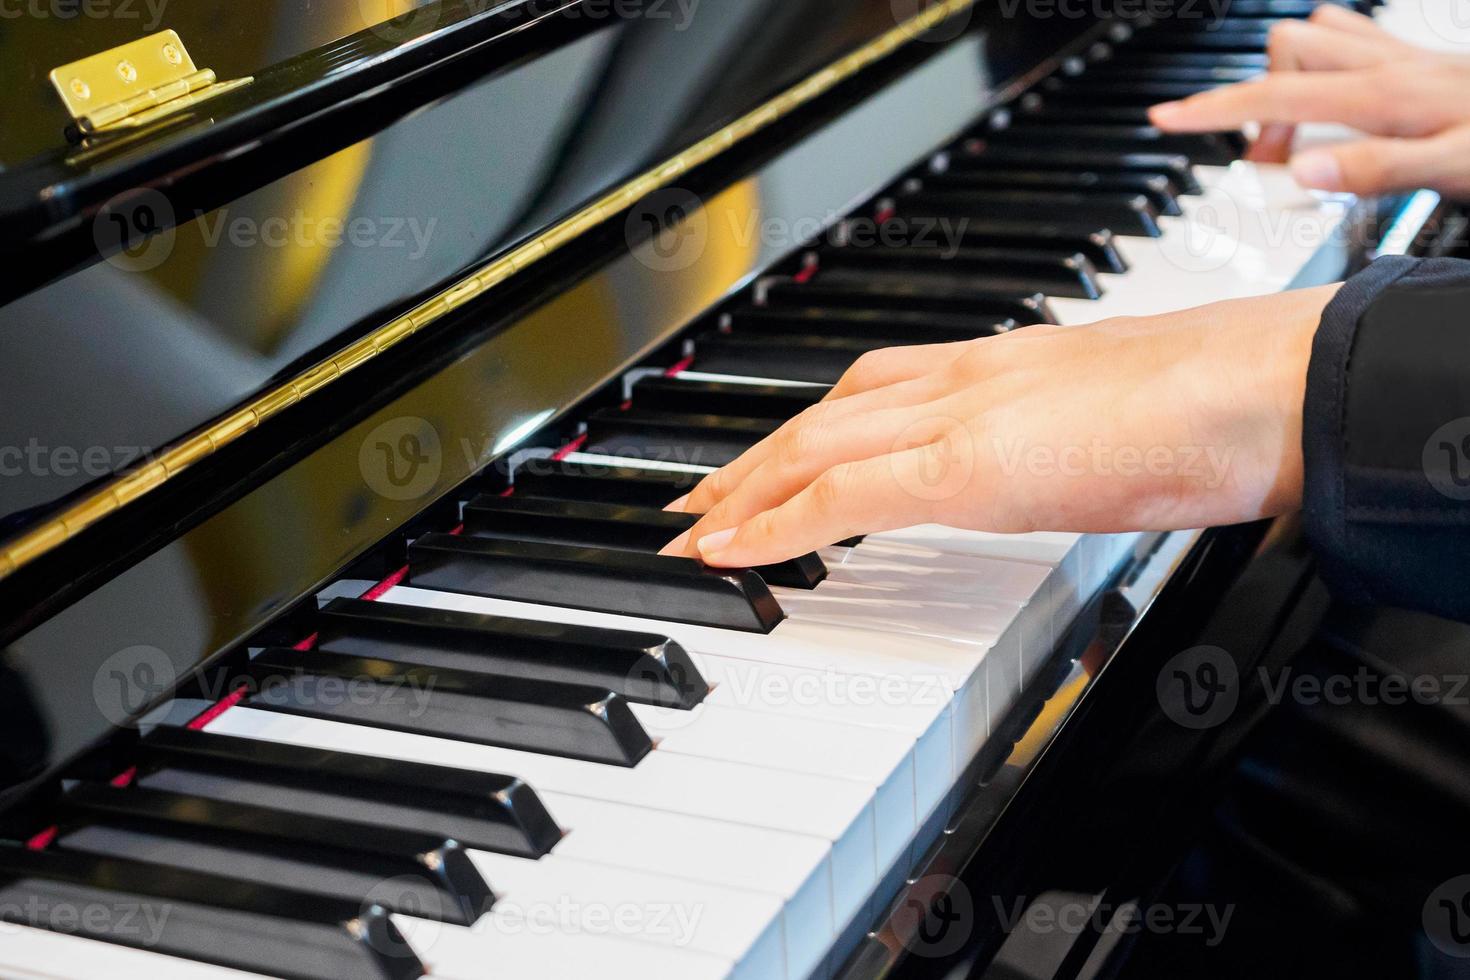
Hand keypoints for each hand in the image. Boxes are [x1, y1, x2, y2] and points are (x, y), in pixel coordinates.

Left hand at [660, 285, 1338, 567]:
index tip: (766, 461)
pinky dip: (778, 519)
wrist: (1261, 386)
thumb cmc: (1212, 405)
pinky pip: (844, 494)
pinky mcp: (969, 465)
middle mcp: (963, 378)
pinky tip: (733, 544)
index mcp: (997, 367)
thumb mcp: (1110, 419)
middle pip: (823, 416)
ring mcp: (961, 416)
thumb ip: (1058, 439)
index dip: (807, 428)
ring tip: (699, 526)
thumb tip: (1044, 472)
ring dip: (746, 487)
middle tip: (699, 498)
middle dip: (753, 460)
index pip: (869, 391)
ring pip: (815, 445)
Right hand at [1148, 5, 1469, 196]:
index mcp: (1386, 96)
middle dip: (1258, 107)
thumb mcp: (1452, 169)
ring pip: (1315, 37)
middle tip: (1273, 163)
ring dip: (1291, 82)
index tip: (1168, 119)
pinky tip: (1338, 110)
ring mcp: (1404, 58)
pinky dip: (1326, 71)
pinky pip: (1353, 42)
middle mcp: (1390, 65)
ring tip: (1302, 140)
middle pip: (1285, 53)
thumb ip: (1372, 168)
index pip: (1277, 95)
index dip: (1214, 109)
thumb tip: (1296, 168)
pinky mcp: (1420, 61)